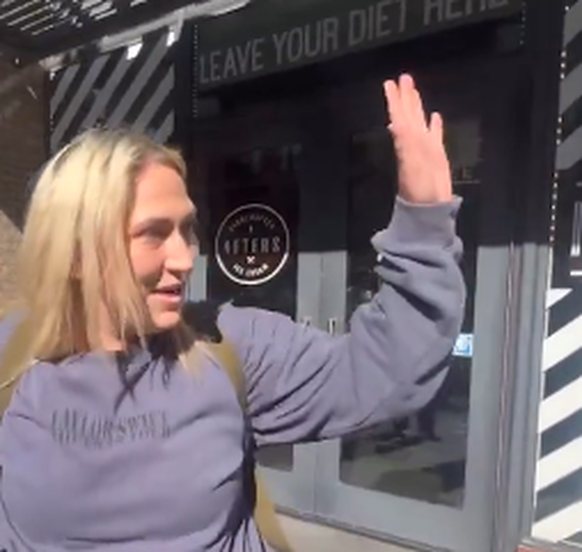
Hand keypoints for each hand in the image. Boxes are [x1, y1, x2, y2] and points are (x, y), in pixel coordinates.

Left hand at [383, 74, 451, 204]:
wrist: (428, 210)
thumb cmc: (418, 191)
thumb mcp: (410, 165)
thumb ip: (405, 144)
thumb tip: (395, 123)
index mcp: (406, 144)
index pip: (399, 117)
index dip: (395, 101)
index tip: (390, 84)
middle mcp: (413, 144)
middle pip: (408, 116)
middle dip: (405, 98)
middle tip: (403, 78)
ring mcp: (425, 149)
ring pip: (420, 123)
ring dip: (417, 107)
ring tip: (414, 90)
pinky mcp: (437, 157)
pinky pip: (435, 136)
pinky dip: (434, 126)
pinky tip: (434, 117)